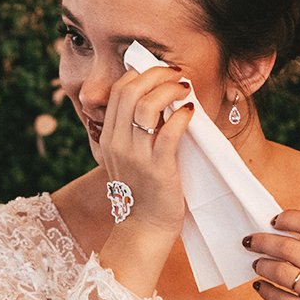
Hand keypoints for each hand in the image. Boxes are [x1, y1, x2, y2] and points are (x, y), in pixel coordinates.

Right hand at [96, 65, 194, 235]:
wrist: (145, 226)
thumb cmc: (143, 190)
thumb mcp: (127, 157)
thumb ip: (133, 132)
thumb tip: (157, 100)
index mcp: (108, 138)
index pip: (118, 90)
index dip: (141, 73)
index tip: (161, 73)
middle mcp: (117, 143)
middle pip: (129, 91)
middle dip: (155, 74)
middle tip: (176, 75)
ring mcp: (136, 155)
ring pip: (146, 105)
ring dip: (169, 90)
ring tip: (184, 90)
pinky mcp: (158, 167)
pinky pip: (169, 131)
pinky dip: (181, 116)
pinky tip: (190, 112)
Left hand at [244, 209, 299, 299]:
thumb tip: (278, 234)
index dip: (288, 218)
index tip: (272, 221)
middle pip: (289, 247)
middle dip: (263, 242)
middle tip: (250, 242)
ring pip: (281, 272)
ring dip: (262, 266)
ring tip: (257, 265)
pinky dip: (265, 291)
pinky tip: (261, 287)